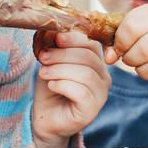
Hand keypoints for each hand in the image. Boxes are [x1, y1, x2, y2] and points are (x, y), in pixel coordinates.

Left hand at [31, 30, 109, 147]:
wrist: (44, 117)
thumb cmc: (50, 88)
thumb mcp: (51, 62)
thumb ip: (54, 46)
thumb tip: (53, 29)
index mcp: (96, 62)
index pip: (92, 44)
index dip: (73, 39)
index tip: (54, 38)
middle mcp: (104, 78)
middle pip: (89, 57)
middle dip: (62, 54)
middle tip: (43, 58)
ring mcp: (101, 95)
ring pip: (85, 74)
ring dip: (59, 70)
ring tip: (43, 73)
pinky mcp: (92, 110)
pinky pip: (81, 92)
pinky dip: (62, 85)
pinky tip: (52, 86)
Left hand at [105, 1, 147, 90]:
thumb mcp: (141, 26)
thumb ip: (119, 38)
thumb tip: (109, 59)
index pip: (132, 27)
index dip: (120, 42)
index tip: (120, 48)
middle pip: (144, 50)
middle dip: (130, 59)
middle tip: (130, 60)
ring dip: (142, 72)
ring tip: (142, 67)